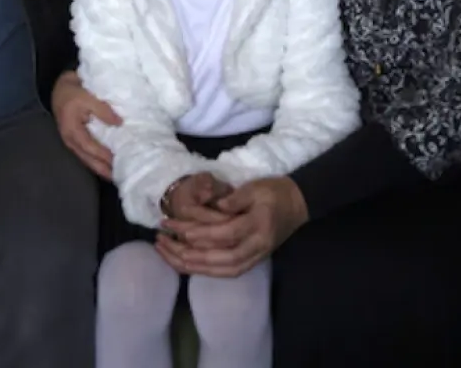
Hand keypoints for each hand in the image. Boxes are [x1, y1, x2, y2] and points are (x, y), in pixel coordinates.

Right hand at [52, 70, 121, 179]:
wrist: (60, 90)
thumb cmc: (73, 93)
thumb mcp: (87, 97)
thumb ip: (102, 110)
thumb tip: (119, 123)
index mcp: (71, 130)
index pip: (88, 146)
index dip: (102, 154)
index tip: (116, 160)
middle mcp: (70, 140)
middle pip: (87, 158)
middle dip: (102, 169)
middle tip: (118, 177)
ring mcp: (72, 142)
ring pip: (87, 159)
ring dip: (100, 167)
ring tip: (115, 175)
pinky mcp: (76, 141)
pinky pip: (87, 154)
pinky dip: (97, 160)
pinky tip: (106, 164)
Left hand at [156, 177, 307, 277]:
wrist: (297, 206)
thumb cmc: (275, 193)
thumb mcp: (255, 187)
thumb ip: (235, 197)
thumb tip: (213, 205)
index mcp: (258, 226)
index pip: (223, 234)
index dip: (197, 232)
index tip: (174, 226)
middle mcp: (256, 247)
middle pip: (218, 259)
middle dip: (186, 252)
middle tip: (162, 242)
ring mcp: (254, 258)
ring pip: (219, 270)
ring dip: (191, 265)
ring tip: (167, 254)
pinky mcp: (251, 262)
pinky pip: (225, 273)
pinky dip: (203, 270)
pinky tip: (186, 264)